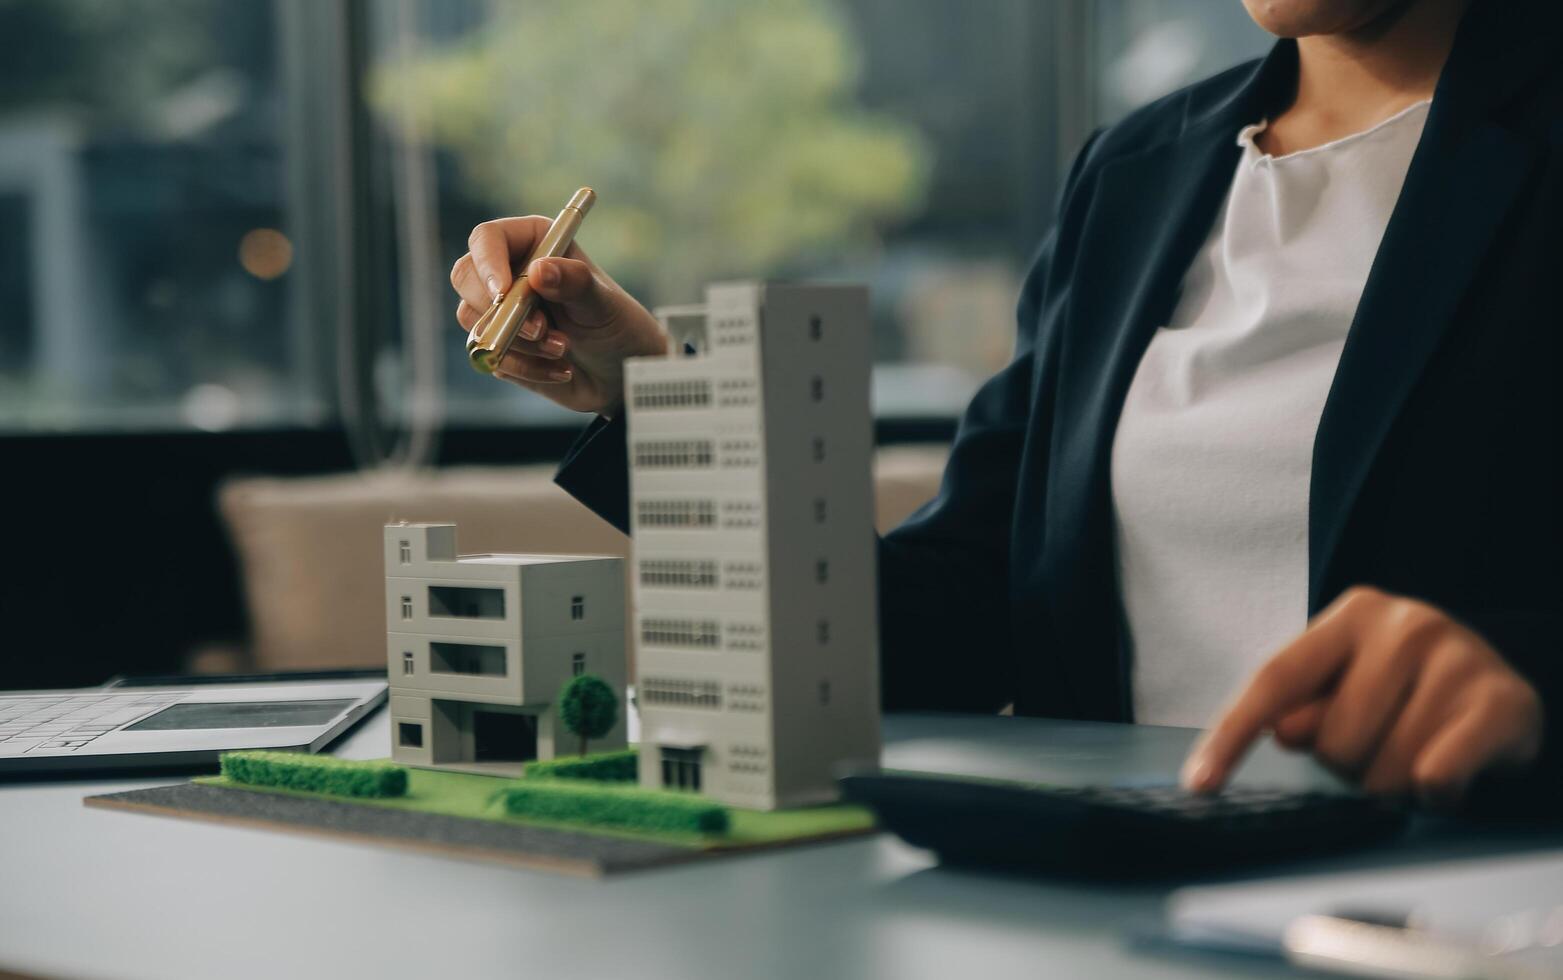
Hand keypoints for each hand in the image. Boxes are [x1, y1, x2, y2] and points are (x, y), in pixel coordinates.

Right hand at [450, 216, 666, 415]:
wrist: (620, 373)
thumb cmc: (617, 326)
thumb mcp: (604, 304)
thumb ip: (575, 283)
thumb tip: (539, 271)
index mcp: (534, 243)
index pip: (488, 239)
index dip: (488, 263)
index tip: (503, 292)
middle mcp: (509, 271)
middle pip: (466, 278)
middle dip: (500, 311)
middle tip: (541, 330)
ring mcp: (498, 309)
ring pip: (475, 321)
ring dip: (519, 344)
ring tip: (563, 349)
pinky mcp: (497, 343)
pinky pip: (487, 355)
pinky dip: (523, 367)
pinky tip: (558, 369)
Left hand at [1182, 586, 1544, 807]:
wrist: (1501, 688)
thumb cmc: (1406, 691)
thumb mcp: (1346, 687)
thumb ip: (1304, 708)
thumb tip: (1283, 730)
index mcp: (1350, 616)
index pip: (1275, 681)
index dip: (1232, 735)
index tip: (1199, 783)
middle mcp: (1404, 625)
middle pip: (1332, 743)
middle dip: (1348, 765)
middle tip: (1381, 746)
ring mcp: (1457, 658)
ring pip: (1383, 771)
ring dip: (1393, 785)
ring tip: (1418, 754)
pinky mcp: (1502, 701)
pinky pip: (1435, 777)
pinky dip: (1435, 795)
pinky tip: (1449, 774)